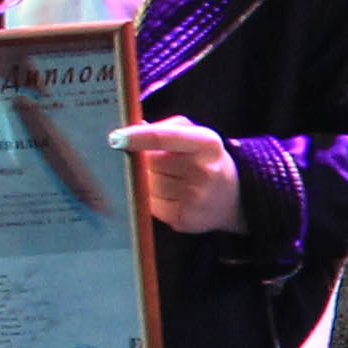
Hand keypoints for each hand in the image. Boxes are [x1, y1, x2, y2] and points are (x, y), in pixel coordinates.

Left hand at [110, 117, 241, 233]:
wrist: (233, 196)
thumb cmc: (203, 159)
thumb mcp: (194, 135)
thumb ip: (163, 129)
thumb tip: (128, 132)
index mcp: (206, 143)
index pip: (162, 138)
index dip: (135, 137)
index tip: (114, 138)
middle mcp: (204, 171)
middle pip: (148, 163)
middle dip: (141, 161)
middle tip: (151, 161)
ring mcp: (195, 198)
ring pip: (144, 185)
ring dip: (143, 181)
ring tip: (164, 179)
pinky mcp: (184, 219)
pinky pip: (148, 205)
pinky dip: (149, 199)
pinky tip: (165, 195)